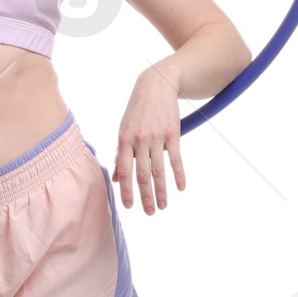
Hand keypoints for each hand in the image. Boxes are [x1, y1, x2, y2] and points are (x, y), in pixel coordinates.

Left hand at [114, 63, 184, 213]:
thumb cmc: (138, 110)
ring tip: (164, 206)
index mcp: (124, 139)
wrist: (156, 84)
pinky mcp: (172, 133)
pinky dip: (178, 174)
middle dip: (145, 196)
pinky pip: (176, 158)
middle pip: (142, 174)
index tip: (129, 206)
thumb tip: (117, 178)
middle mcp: (139, 140)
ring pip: (159, 170)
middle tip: (150, 212)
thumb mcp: (124, 128)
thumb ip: (121, 153)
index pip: (124, 170)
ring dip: (162, 190)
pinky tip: (180, 187)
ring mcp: (156, 137)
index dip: (126, 190)